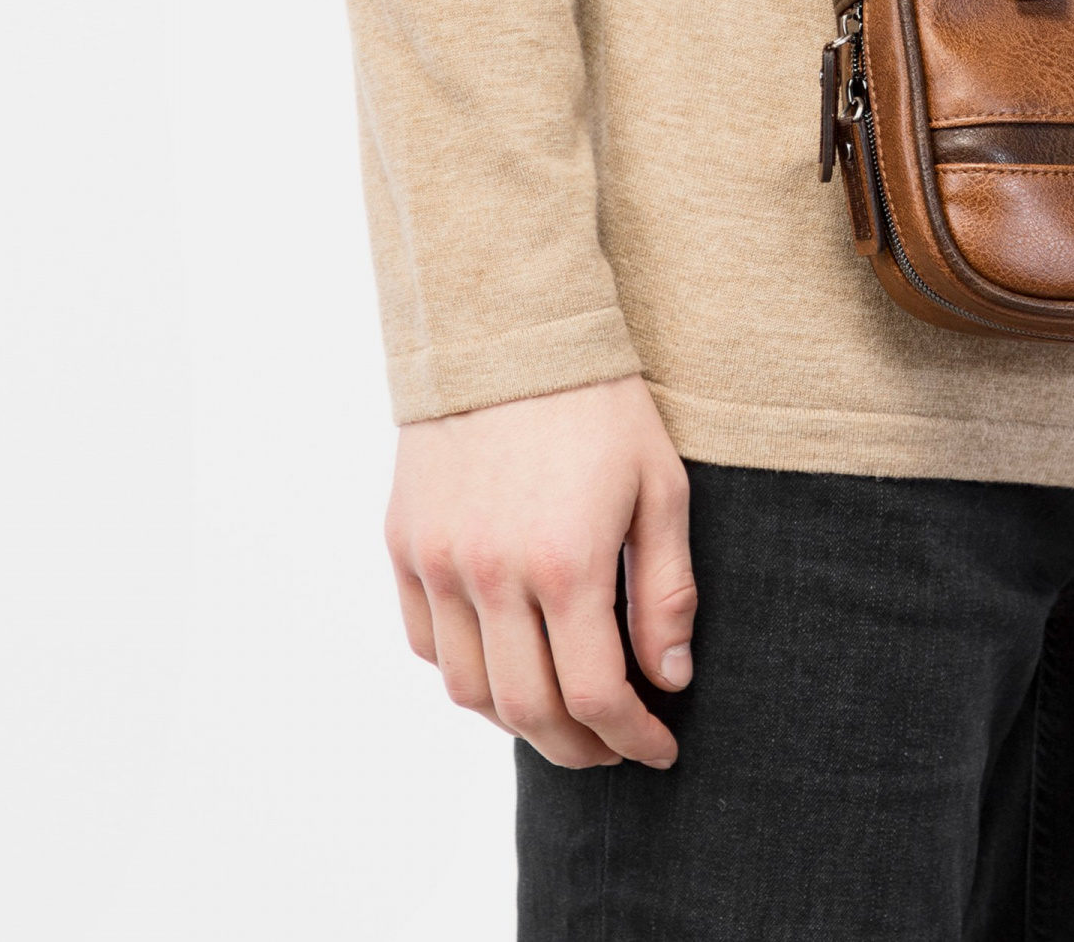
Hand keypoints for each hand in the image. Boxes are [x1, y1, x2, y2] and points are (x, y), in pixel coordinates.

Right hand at [386, 374, 695, 769]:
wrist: (507, 325)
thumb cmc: (598, 401)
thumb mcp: (660, 485)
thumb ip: (666, 591)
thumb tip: (669, 678)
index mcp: (565, 563)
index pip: (595, 696)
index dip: (632, 739)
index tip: (658, 747)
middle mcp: (490, 575)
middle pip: (528, 712)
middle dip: (580, 748)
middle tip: (615, 746)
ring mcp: (437, 561)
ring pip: (468, 691)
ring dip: (519, 721)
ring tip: (562, 712)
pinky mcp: (404, 541)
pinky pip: (424, 641)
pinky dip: (463, 673)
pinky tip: (504, 662)